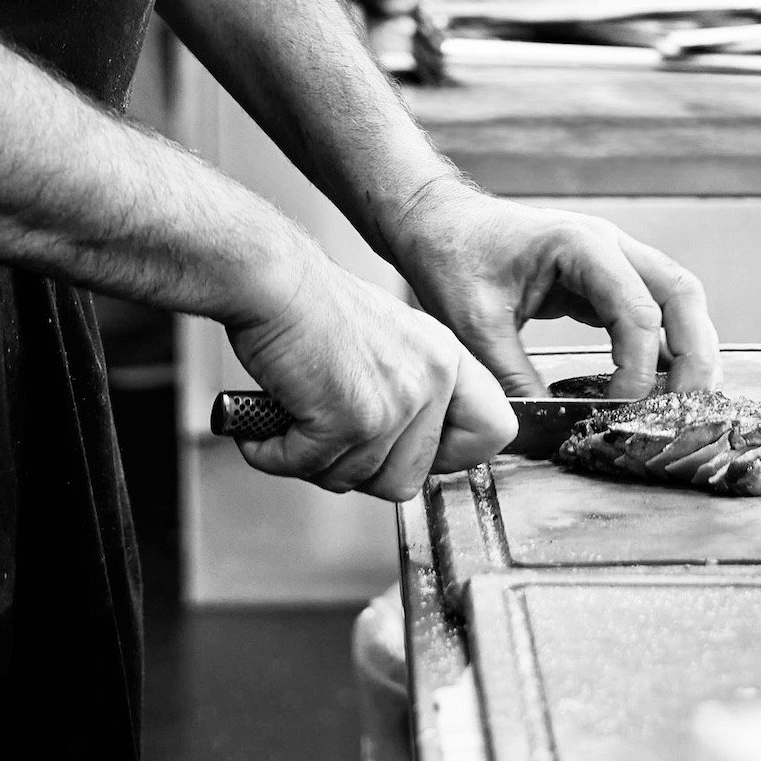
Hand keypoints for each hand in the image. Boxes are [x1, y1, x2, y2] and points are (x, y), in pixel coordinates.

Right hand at [223, 240, 515, 501]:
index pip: (495, 430)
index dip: (454, 455)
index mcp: (445, 358)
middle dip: (359, 469)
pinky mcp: (350, 420)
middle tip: (328, 441)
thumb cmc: (314, 303)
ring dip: (314, 461)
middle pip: (409, 479)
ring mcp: (393, 404)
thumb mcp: (392, 337)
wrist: (272, 279)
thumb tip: (409, 449)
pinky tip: (264, 430)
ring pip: (358, 480)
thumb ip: (412, 389)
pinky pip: (310, 468)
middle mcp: (430, 380)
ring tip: (292, 422)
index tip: (419, 455)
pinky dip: (276, 455)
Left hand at [390, 178, 721, 401]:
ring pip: (677, 298)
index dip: (639, 368)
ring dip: (690, 349)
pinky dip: (664, 345)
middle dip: (695, 355)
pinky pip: (651, 308)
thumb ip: (513, 377)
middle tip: (690, 411)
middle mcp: (606, 244)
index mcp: (578, 245)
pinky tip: (658, 387)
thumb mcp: (473, 324)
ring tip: (685, 405)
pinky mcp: (603, 277)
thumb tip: (551, 430)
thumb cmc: (450, 258)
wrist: (434, 222)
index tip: (622, 412)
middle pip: (680, 294)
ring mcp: (610, 258)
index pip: (636, 310)